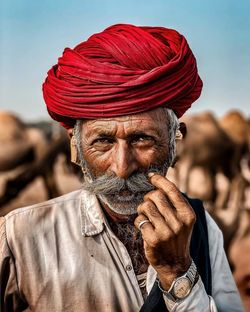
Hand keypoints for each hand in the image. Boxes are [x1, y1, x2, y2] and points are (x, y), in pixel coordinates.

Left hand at [134, 173, 195, 289]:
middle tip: (148, 204)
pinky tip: (145, 227)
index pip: (171, 190)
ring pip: (145, 206)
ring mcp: (166, 232)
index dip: (159, 180)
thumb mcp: (183, 220)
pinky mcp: (153, 239)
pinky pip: (139, 220)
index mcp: (187, 214)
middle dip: (148, 197)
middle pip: (155, 196)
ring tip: (146, 216)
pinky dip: (139, 221)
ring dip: (142, 209)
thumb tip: (158, 183)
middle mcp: (178, 222)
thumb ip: (174, 203)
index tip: (150, 176)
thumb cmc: (176, 237)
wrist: (175, 264)